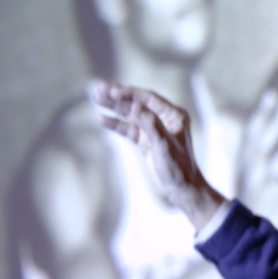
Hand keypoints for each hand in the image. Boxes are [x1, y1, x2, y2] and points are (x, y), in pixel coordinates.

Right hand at [90, 80, 224, 230]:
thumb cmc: (178, 168)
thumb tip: (136, 106)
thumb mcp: (164, 145)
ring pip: (131, 115)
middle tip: (98, 89)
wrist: (181, 189)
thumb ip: (150, 125)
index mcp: (174, 115)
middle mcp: (165, 119)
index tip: (113, 91)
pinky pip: (129, 129)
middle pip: (138, 103)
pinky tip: (102, 118)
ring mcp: (155, 130)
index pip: (149, 98)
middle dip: (118, 97)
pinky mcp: (147, 141)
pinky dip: (116, 124)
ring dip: (114, 108)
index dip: (130, 93)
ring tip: (96, 98)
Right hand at [239, 89, 277, 226]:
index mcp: (247, 153)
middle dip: (277, 122)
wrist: (241, 228)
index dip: (263, 111)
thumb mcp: (251, 159)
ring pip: (277, 164)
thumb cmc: (252, 186)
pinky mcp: (276, 201)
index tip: (274, 94)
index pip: (253, 129)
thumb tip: (273, 98)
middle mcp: (253, 166)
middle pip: (266, 141)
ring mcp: (264, 184)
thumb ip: (262, 132)